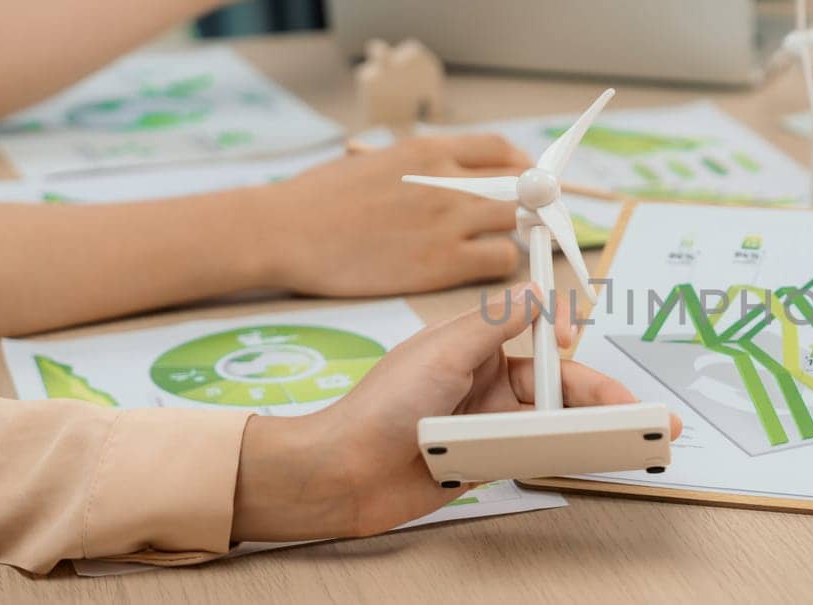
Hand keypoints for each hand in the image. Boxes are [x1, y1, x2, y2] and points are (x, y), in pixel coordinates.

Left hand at [231, 284, 681, 540]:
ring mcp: (491, 421)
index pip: (537, 333)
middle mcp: (488, 380)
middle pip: (560, 384)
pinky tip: (595, 457)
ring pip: (555, 420)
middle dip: (601, 395)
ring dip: (593, 426)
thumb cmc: (378, 408)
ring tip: (634, 436)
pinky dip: (568, 454)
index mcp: (475, 344)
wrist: (341, 474)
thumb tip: (536, 289)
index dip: (563, 336)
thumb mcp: (440, 353)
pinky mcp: (489, 459)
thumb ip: (493, 322)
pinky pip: (538, 452)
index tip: (574, 338)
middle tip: (640, 410)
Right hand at [256, 134, 532, 296]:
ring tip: (491, 242)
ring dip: (512, 233)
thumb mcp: (377, 160)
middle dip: (527, 201)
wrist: (286, 231)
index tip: (523, 179)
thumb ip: (422, 165)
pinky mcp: (441, 263)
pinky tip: (479, 265)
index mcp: (428, 150)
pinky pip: (499, 260)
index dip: (521, 165)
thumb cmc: (318, 198)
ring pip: (515, 223)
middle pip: (519, 185)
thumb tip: (455, 173)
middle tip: (521, 218)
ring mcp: (446, 222)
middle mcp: (445, 181)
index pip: (500, 148)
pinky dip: (499, 262)